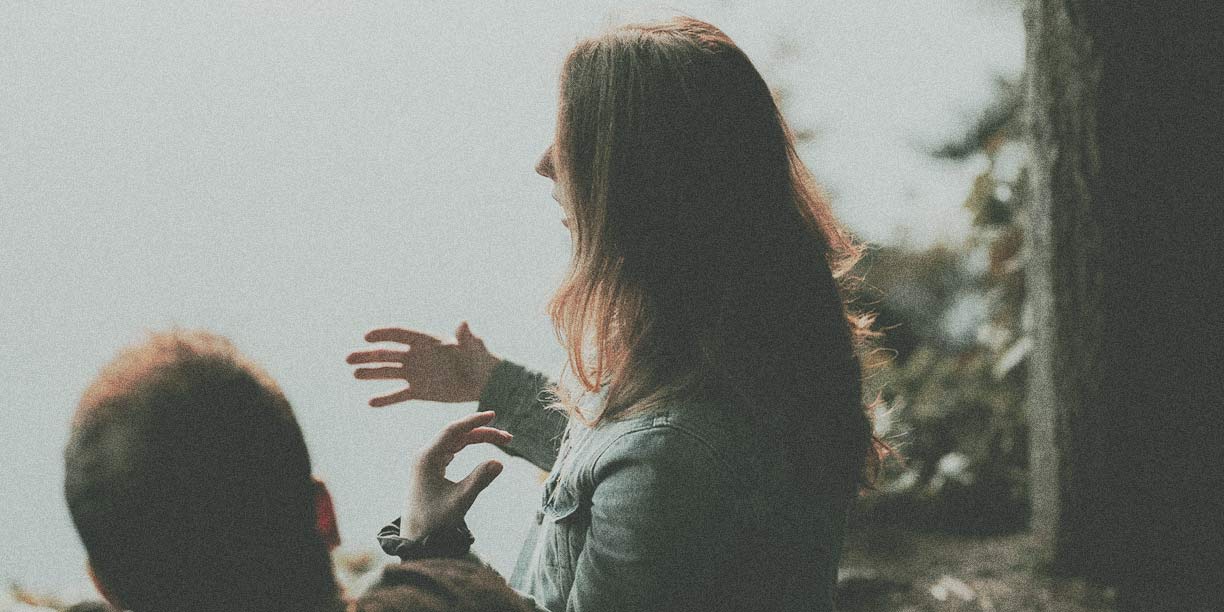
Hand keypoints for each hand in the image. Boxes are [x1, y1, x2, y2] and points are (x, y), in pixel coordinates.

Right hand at [347, 321, 501, 406]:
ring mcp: (415, 373)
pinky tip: (371, 402)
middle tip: (348, 358)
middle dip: (368, 355)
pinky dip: (386, 398)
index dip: (383, 335)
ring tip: (355, 374)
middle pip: (387, 354)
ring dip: (371, 373)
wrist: (483, 381)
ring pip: (388, 373)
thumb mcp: (472, 347)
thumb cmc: (479, 358)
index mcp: (426, 341)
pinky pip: (399, 395)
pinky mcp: (418, 391)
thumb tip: (464, 322)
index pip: (399, 334)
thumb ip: (465, 337)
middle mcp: (416, 356)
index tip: (367, 337)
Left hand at [403, 411, 511, 538]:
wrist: (415, 538)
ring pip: (455, 441)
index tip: (493, 415)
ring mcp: (426, 461)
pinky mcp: (430, 468)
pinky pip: (451, 449)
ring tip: (502, 441)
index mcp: (426, 458)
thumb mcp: (460, 501)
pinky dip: (468, 446)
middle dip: (482, 433)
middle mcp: (425, 456)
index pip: (453, 431)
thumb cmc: (435, 521)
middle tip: (508, 439)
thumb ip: (479, 480)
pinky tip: (479, 444)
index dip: (473, 421)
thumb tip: (500, 463)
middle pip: (457, 434)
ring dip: (477, 438)